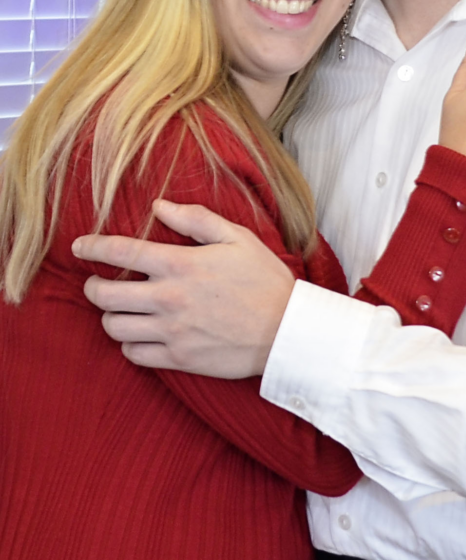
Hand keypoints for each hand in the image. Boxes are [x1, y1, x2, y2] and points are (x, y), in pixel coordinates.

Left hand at [72, 201, 294, 377]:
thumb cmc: (264, 279)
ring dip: (111, 315)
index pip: (122, 252)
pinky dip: (130, 344)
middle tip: (97, 283)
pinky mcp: (179, 358)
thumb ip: (196, 219)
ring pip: (115, 327)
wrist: (286, 330)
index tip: (78, 246)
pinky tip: (140, 334)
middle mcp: (169, 298)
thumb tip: (159, 206)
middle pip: (106, 294)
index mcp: (181, 264)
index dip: (92, 247)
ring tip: (120, 309)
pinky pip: (134, 354)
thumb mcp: (237, 237)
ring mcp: (172, 331)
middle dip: (93, 286)